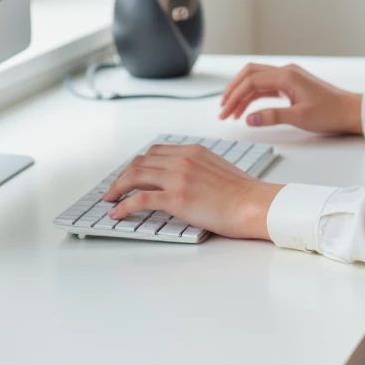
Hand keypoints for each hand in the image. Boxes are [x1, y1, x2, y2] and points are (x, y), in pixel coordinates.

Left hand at [101, 144, 282, 239]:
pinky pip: (140, 199)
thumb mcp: (218, 169)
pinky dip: (123, 206)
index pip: (155, 152)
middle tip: (115, 188)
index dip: (138, 163)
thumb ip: (198, 169)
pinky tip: (117, 213)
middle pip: (141, 162)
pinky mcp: (175, 198)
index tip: (131, 174)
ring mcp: (178, 178)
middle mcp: (182, 160)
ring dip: (117, 188)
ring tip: (110, 199)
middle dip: (123, 175)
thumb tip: (185, 181)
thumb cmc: (244, 193)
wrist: (254, 204)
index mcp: (193, 151)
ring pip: (135, 176)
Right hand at [218, 61, 362, 133]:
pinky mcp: (292, 85)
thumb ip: (272, 117)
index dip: (234, 97)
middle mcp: (286, 72)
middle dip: (233, 91)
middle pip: (249, 74)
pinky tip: (248, 110)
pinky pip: (266, 87)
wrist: (351, 111)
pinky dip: (254, 96)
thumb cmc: (330, 113)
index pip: (251, 81)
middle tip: (222, 109)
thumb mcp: (300, 117)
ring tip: (231, 113)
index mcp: (286, 76)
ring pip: (257, 80)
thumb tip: (248, 119)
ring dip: (242, 95)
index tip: (224, 112)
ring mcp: (289, 77)